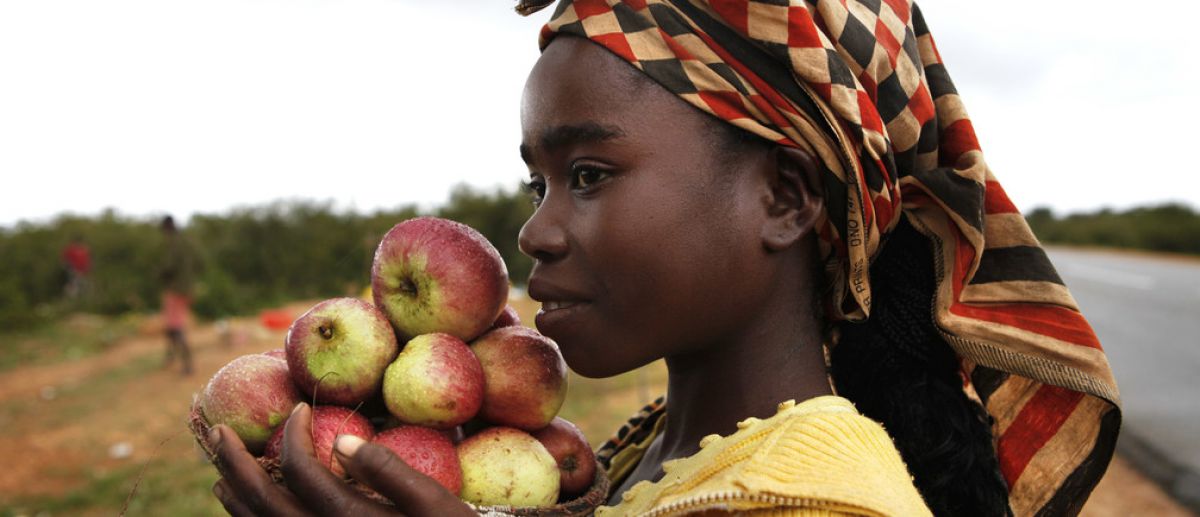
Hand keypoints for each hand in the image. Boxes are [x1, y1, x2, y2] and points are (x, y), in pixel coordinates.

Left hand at [209, 403, 475, 516]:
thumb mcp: (434, 503)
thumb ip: (389, 471)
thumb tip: (342, 438)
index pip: (301, 470)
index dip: (294, 433)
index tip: (301, 408)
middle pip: (264, 503)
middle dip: (236, 464)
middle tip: (219, 432)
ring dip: (235, 498)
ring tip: (220, 472)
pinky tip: (251, 511)